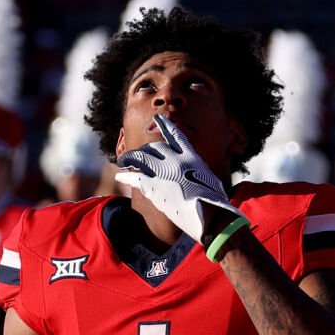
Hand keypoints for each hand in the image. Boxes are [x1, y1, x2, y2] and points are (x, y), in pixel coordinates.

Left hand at [113, 115, 239, 243]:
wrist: (208, 215)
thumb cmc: (215, 203)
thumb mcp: (212, 181)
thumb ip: (201, 174)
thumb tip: (200, 177)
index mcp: (192, 157)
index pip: (176, 136)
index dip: (165, 126)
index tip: (159, 118)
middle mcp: (176, 159)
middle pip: (154, 147)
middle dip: (145, 151)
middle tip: (138, 156)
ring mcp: (163, 171)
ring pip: (139, 157)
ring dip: (129, 158)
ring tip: (123, 161)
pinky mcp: (153, 186)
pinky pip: (133, 177)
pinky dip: (125, 177)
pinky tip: (120, 177)